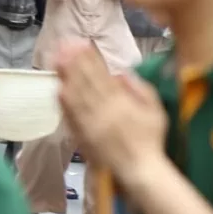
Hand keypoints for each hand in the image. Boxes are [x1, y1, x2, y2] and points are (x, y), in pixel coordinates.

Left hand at [56, 40, 168, 188]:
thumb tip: (122, 73)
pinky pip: (70, 115)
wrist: (138, 169)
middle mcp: (104, 110)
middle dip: (75, 62)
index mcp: (122, 103)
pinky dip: (64, 102)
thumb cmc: (150, 140)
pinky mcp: (82, 135)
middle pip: (86, 82)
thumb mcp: (155, 112)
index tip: (82, 44)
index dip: (91, 59)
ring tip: (57, 60)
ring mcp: (90, 123)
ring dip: (66, 76)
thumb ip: (141, 90)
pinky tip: (58, 89)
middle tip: (63, 45)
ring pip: (76, 95)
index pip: (103, 76)